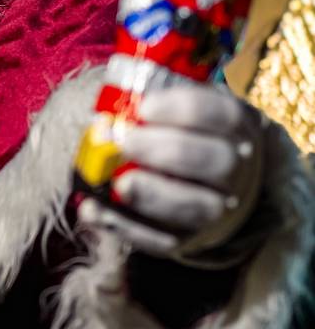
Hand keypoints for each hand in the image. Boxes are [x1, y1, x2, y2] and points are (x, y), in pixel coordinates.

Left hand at [79, 84, 262, 256]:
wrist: (213, 183)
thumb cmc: (185, 130)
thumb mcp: (183, 104)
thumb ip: (156, 94)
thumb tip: (114, 89)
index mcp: (235, 125)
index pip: (219, 113)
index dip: (181, 109)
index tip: (143, 107)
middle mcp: (236, 168)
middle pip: (213, 161)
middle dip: (165, 150)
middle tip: (124, 141)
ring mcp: (218, 209)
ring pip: (196, 207)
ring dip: (153, 194)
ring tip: (119, 182)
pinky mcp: (189, 239)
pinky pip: (160, 240)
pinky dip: (124, 227)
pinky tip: (92, 210)